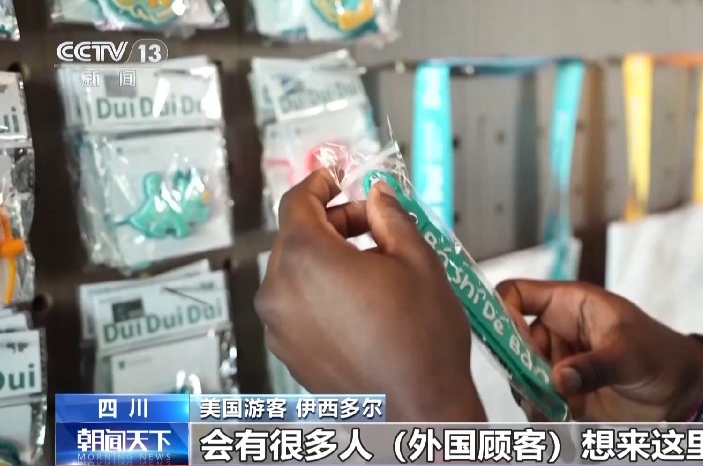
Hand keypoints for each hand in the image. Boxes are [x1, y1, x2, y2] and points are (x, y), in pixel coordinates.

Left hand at [255, 170, 485, 421]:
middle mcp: (280, 292)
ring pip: (295, 272)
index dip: (319, 183)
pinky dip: (321, 291)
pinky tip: (361, 300)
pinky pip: (297, 304)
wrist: (418, 410)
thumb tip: (377, 195)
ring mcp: (280, 327)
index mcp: (307, 260)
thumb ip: (391, 216)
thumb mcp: (418, 261)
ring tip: (374, 268)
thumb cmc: (422, 342)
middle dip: (332, 223)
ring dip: (327, 259)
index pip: (296, 202)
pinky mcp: (288, 352)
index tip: (336, 178)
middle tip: (373, 224)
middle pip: (295, 237)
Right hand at [497, 280, 702, 421]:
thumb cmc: (660, 355)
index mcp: (567, 304)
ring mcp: (557, 363)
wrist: (683, 393)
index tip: (503, 340)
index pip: (515, 294)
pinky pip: (536, 402)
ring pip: (520, 376)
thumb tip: (557, 379)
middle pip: (511, 342)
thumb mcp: (629, 354)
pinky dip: (539, 415)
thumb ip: (593, 365)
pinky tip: (556, 423)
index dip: (499, 310)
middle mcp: (556, 332)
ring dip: (527, 395)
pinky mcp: (562, 394)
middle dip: (516, 366)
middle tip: (531, 387)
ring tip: (549, 411)